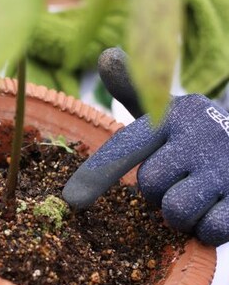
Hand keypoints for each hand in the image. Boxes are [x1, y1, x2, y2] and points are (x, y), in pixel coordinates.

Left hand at [62, 47, 228, 245]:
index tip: (72, 200)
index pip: (126, 147)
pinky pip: (210, 230)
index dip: (97, 174)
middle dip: (158, 191)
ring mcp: (227, 169)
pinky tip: (218, 208)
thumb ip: (134, 89)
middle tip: (180, 177)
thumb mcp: (169, 110)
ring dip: (181, 214)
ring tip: (198, 193)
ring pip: (177, 212)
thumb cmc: (199, 134)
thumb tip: (106, 54)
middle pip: (150, 186)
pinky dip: (208, 227)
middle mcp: (202, 138)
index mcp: (175, 115)